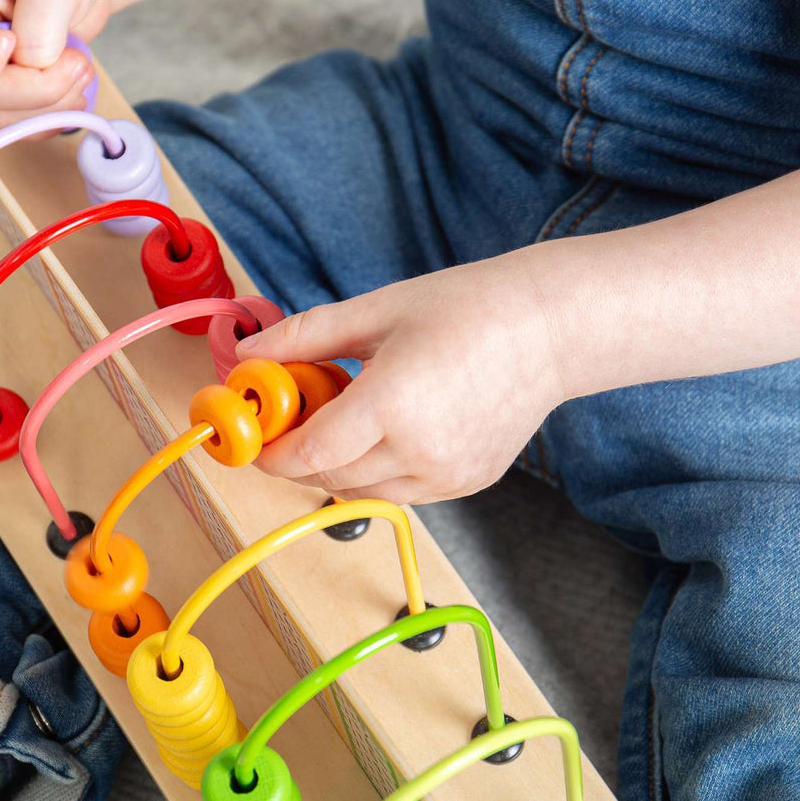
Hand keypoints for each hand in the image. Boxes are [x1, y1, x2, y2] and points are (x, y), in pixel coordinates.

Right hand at [0, 0, 111, 130]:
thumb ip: (37, 24)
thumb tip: (32, 64)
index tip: (15, 40)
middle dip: (36, 89)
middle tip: (77, 62)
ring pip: (6, 118)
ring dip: (52, 105)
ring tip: (83, 66)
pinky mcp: (17, 86)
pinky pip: (27, 123)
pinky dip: (58, 114)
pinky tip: (79, 83)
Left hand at [236, 251, 566, 504]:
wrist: (550, 329)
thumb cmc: (467, 308)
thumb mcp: (376, 310)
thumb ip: (305, 338)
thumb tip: (249, 357)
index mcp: (394, 404)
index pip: (309, 454)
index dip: (271, 452)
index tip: (253, 435)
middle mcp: (421, 451)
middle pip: (329, 477)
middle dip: (298, 454)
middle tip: (292, 414)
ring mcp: (448, 475)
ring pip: (362, 492)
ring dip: (336, 464)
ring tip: (349, 413)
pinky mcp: (467, 484)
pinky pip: (400, 491)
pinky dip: (376, 469)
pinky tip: (388, 427)